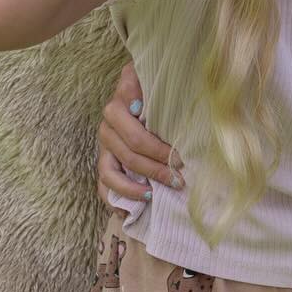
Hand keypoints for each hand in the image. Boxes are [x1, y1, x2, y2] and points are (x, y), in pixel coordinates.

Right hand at [96, 63, 180, 202]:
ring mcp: (104, 140)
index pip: (137, 126)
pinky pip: (102, 183)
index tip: (179, 158)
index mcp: (124, 95)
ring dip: (133, 187)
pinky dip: (114, 199)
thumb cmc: (159, 85)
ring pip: (111, 170)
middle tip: (178, 178)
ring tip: (153, 195)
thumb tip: (189, 105)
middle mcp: (110, 118)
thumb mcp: (164, 79)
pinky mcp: (103, 157)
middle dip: (156, 167)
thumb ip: (170, 88)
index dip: (159, 147)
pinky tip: (128, 212)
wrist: (141, 85)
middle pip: (131, 150)